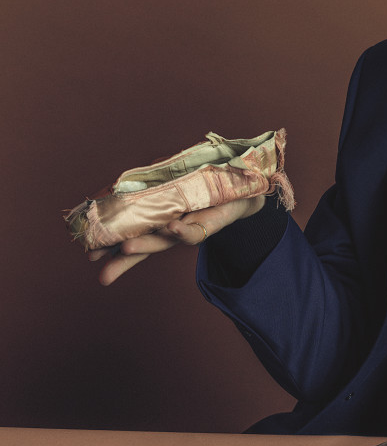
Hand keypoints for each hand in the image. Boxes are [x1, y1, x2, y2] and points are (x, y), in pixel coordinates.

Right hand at [89, 194, 265, 284]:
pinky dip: (181, 231)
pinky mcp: (207, 226)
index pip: (128, 236)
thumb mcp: (163, 179)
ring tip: (126, 248)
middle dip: (120, 259)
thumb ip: (140, 186)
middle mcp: (167, 229)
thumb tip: (108, 189)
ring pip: (163, 242)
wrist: (239, 186)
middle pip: (141, 247)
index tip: (87, 256)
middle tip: (98, 265)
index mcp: (155, 220)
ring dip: (145, 245)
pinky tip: (171, 228)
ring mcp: (185, 229)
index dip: (109, 247)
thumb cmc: (198, 182)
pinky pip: (193, 233)